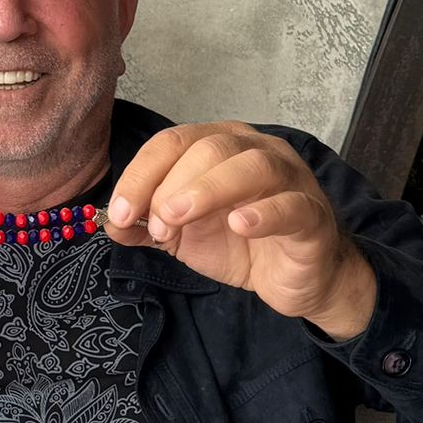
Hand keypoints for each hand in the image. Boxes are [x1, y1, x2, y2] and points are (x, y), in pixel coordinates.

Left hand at [103, 123, 376, 338]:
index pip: (173, 142)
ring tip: (178, 220)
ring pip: (250, 165)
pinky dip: (263, 213)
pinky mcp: (312, 215)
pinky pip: (290, 205)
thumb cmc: (242, 245)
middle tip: (157, 227)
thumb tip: (111, 223)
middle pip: (207, 148)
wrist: (297, 280)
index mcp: (218, 146)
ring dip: (207, 190)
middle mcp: (254, 150)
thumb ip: (147, 226)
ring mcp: (289, 179)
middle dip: (171, 186)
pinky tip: (239, 225)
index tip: (122, 213)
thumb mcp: (184, 236)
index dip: (142, 174)